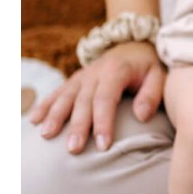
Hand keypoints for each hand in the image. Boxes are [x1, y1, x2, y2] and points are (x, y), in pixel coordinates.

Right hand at [27, 40, 166, 153]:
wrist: (133, 44)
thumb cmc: (148, 66)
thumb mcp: (159, 75)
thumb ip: (152, 95)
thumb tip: (141, 117)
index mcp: (116, 71)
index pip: (106, 99)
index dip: (103, 123)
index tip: (103, 146)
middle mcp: (95, 73)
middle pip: (83, 101)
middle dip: (77, 126)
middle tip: (73, 149)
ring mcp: (82, 76)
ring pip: (65, 96)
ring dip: (54, 116)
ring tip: (46, 135)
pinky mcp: (75, 80)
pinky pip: (57, 92)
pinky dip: (44, 105)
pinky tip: (33, 120)